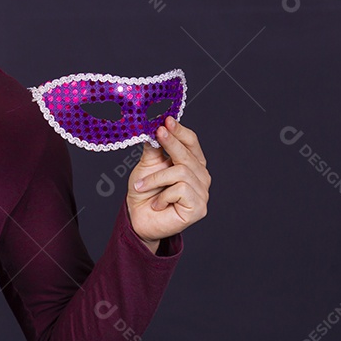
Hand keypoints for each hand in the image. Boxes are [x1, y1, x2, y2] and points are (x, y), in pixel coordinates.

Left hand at [126, 116, 209, 252]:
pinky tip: (157, 203)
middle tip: (157, 133)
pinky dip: (163, 195)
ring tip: (141, 186)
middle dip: (171, 143)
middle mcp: (201, 176)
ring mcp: (202, 192)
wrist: (138, 219)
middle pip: (188, 154)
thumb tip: (155, 127)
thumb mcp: (146, 166)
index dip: (180, 131)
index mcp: (191, 163)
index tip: (167, 120)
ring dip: (156, 178)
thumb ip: (154, 149)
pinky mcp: (199, 207)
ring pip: (182, 172)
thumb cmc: (144, 193)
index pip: (191, 142)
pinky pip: (181, 189)